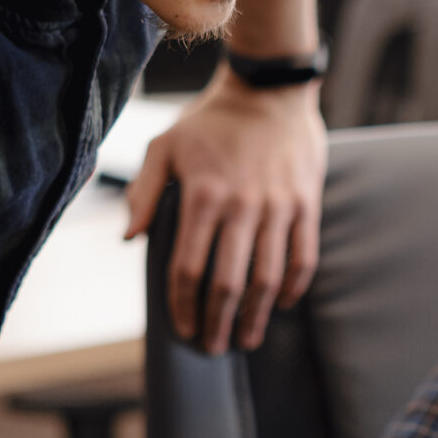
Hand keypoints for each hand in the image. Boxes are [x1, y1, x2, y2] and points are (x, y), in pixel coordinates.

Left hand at [123, 75, 326, 353]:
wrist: (269, 90)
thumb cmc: (211, 121)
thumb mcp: (164, 146)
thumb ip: (143, 193)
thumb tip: (130, 240)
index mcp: (202, 196)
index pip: (188, 268)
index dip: (183, 306)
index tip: (183, 329)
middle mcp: (242, 206)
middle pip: (228, 283)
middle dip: (219, 322)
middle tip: (214, 347)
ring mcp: (278, 207)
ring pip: (267, 277)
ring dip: (256, 316)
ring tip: (247, 338)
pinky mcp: (306, 203)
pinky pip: (303, 257)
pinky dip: (293, 288)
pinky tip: (281, 305)